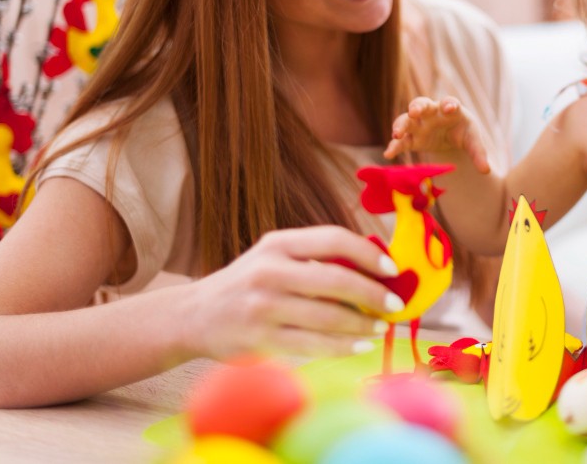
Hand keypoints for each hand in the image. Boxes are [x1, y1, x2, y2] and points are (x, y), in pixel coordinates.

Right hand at [179, 226, 404, 359]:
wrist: (191, 316)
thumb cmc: (246, 285)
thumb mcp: (273, 258)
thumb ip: (313, 258)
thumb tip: (373, 268)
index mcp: (277, 244)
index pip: (333, 239)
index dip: (368, 254)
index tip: (392, 270)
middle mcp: (269, 271)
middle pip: (335, 280)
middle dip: (373, 293)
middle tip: (395, 305)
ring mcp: (263, 306)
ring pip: (328, 316)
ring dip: (362, 324)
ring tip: (381, 328)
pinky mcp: (260, 338)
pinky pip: (313, 344)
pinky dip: (342, 346)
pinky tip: (360, 345)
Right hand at [383, 96, 490, 172]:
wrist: (452, 136)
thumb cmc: (463, 132)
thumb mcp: (473, 140)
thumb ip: (478, 153)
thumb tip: (486, 171)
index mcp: (450, 109)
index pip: (449, 102)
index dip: (449, 104)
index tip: (450, 108)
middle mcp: (431, 113)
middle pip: (421, 104)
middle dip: (417, 107)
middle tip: (415, 112)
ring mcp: (419, 125)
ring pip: (406, 120)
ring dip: (401, 125)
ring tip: (396, 134)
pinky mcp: (412, 138)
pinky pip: (401, 141)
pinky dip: (394, 147)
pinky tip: (388, 154)